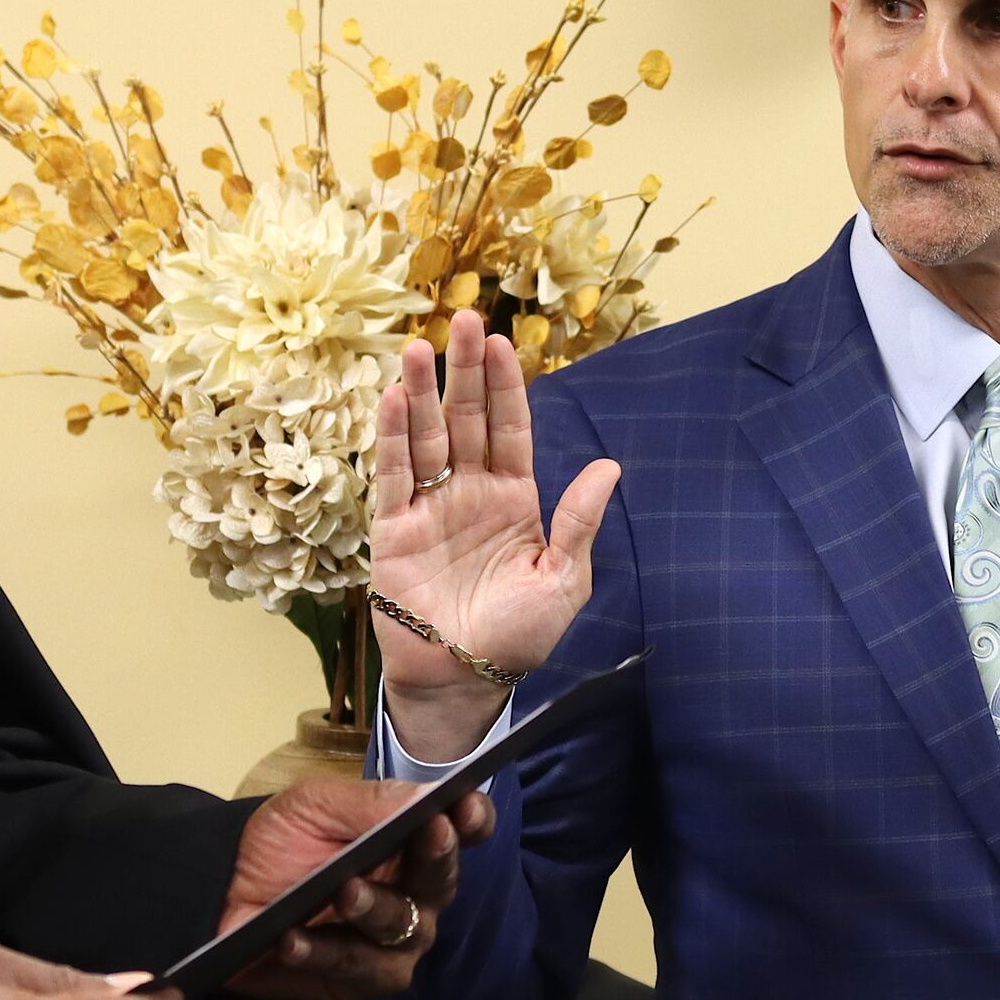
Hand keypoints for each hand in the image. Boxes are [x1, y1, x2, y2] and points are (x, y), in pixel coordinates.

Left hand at [216, 778, 495, 999]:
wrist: (220, 889)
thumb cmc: (277, 842)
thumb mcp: (315, 805)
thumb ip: (371, 802)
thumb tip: (429, 797)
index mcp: (411, 846)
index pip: (461, 832)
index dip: (473, 820)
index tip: (466, 807)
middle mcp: (414, 897)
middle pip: (443, 882)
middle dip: (436, 858)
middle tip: (428, 832)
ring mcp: (389, 945)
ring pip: (403, 933)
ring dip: (375, 910)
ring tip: (344, 892)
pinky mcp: (354, 982)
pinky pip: (354, 971)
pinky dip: (323, 953)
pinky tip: (294, 938)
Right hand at [368, 310, 619, 760]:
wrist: (465, 680)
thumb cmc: (519, 636)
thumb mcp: (562, 579)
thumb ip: (579, 521)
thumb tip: (609, 465)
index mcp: (514, 498)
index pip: (511, 429)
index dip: (506, 386)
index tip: (502, 341)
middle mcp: (470, 493)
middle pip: (466, 420)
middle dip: (464, 371)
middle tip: (462, 319)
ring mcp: (430, 508)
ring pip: (425, 438)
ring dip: (420, 394)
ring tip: (417, 348)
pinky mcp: (394, 530)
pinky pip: (392, 476)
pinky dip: (391, 439)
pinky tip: (391, 400)